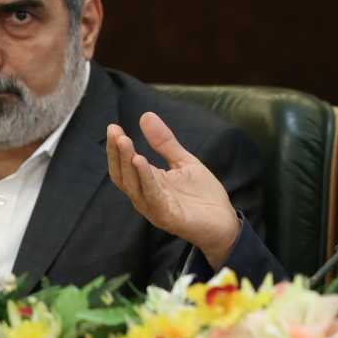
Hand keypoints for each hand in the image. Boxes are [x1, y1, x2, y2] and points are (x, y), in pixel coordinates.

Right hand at [106, 112, 240, 268]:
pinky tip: (141, 161)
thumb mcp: (183, 162)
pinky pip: (152, 197)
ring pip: (133, 186)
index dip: (116, 148)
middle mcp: (146, 197)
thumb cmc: (203, 195)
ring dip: (127, 164)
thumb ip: (165, 143)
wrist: (224, 222)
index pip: (124, 165)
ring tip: (124, 142)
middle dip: (117, 153)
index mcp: (148, 183)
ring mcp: (155, 208)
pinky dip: (145, 179)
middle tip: (115, 132)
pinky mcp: (168, 217)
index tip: (113, 127)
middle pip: (123, 176)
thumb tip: (145, 115)